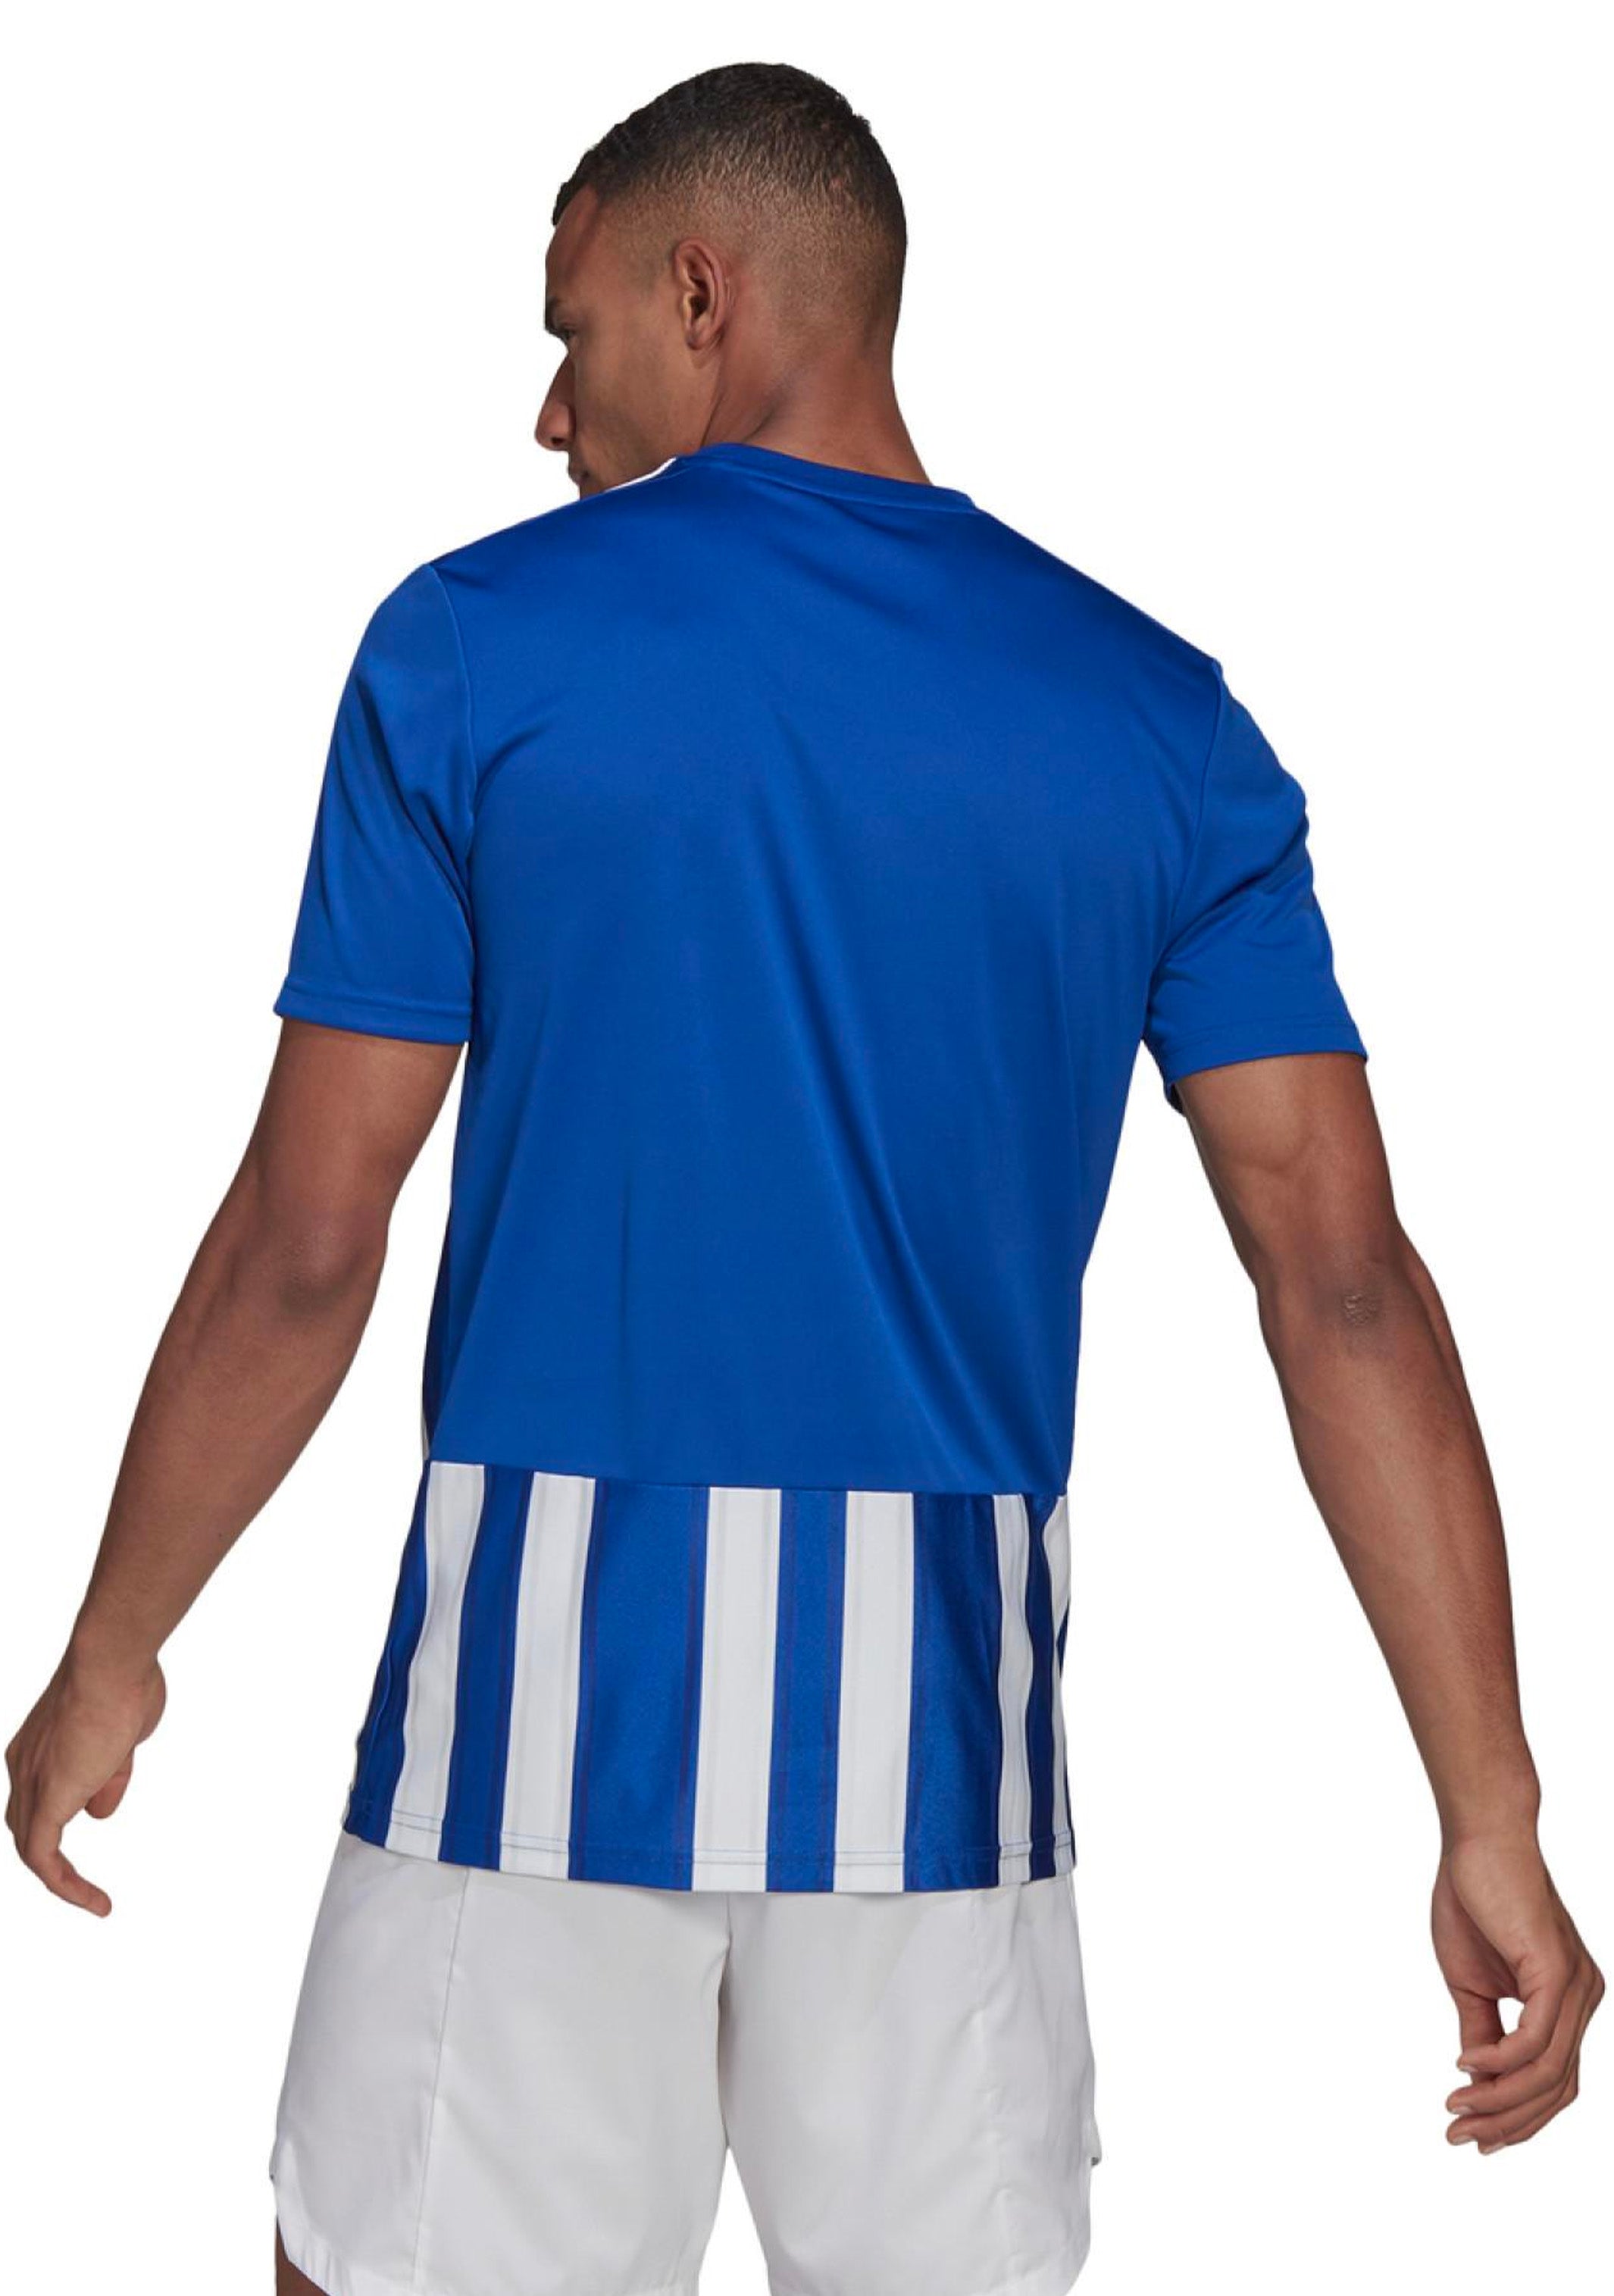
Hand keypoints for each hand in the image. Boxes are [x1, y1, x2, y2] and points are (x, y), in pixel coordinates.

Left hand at [5, 1645, 165, 1914]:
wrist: (111, 1662)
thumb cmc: (124, 1682)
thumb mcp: (121, 1737)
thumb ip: (110, 1775)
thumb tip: (98, 1812)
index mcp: (38, 1746)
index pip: (39, 1792)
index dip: (62, 1812)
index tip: (97, 1817)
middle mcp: (23, 1765)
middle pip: (25, 1825)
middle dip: (52, 1856)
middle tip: (81, 1882)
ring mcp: (31, 1783)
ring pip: (31, 1846)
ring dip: (61, 1879)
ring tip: (93, 1901)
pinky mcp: (46, 1802)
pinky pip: (44, 1860)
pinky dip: (66, 1886)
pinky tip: (95, 1902)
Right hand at [1435, 1831, 1601, 2150]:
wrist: (1480, 1839)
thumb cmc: (1473, 1898)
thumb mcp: (1471, 1981)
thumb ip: (1481, 2031)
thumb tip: (1476, 2082)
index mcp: (1567, 2004)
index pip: (1553, 2082)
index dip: (1516, 2118)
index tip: (1472, 2135)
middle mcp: (1585, 2002)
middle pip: (1555, 2090)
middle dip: (1507, 2123)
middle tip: (1458, 2138)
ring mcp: (1578, 1989)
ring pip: (1548, 2074)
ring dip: (1499, 2102)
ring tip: (1456, 2111)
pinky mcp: (1559, 1973)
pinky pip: (1536, 2041)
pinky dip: (1500, 2063)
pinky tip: (1466, 2065)